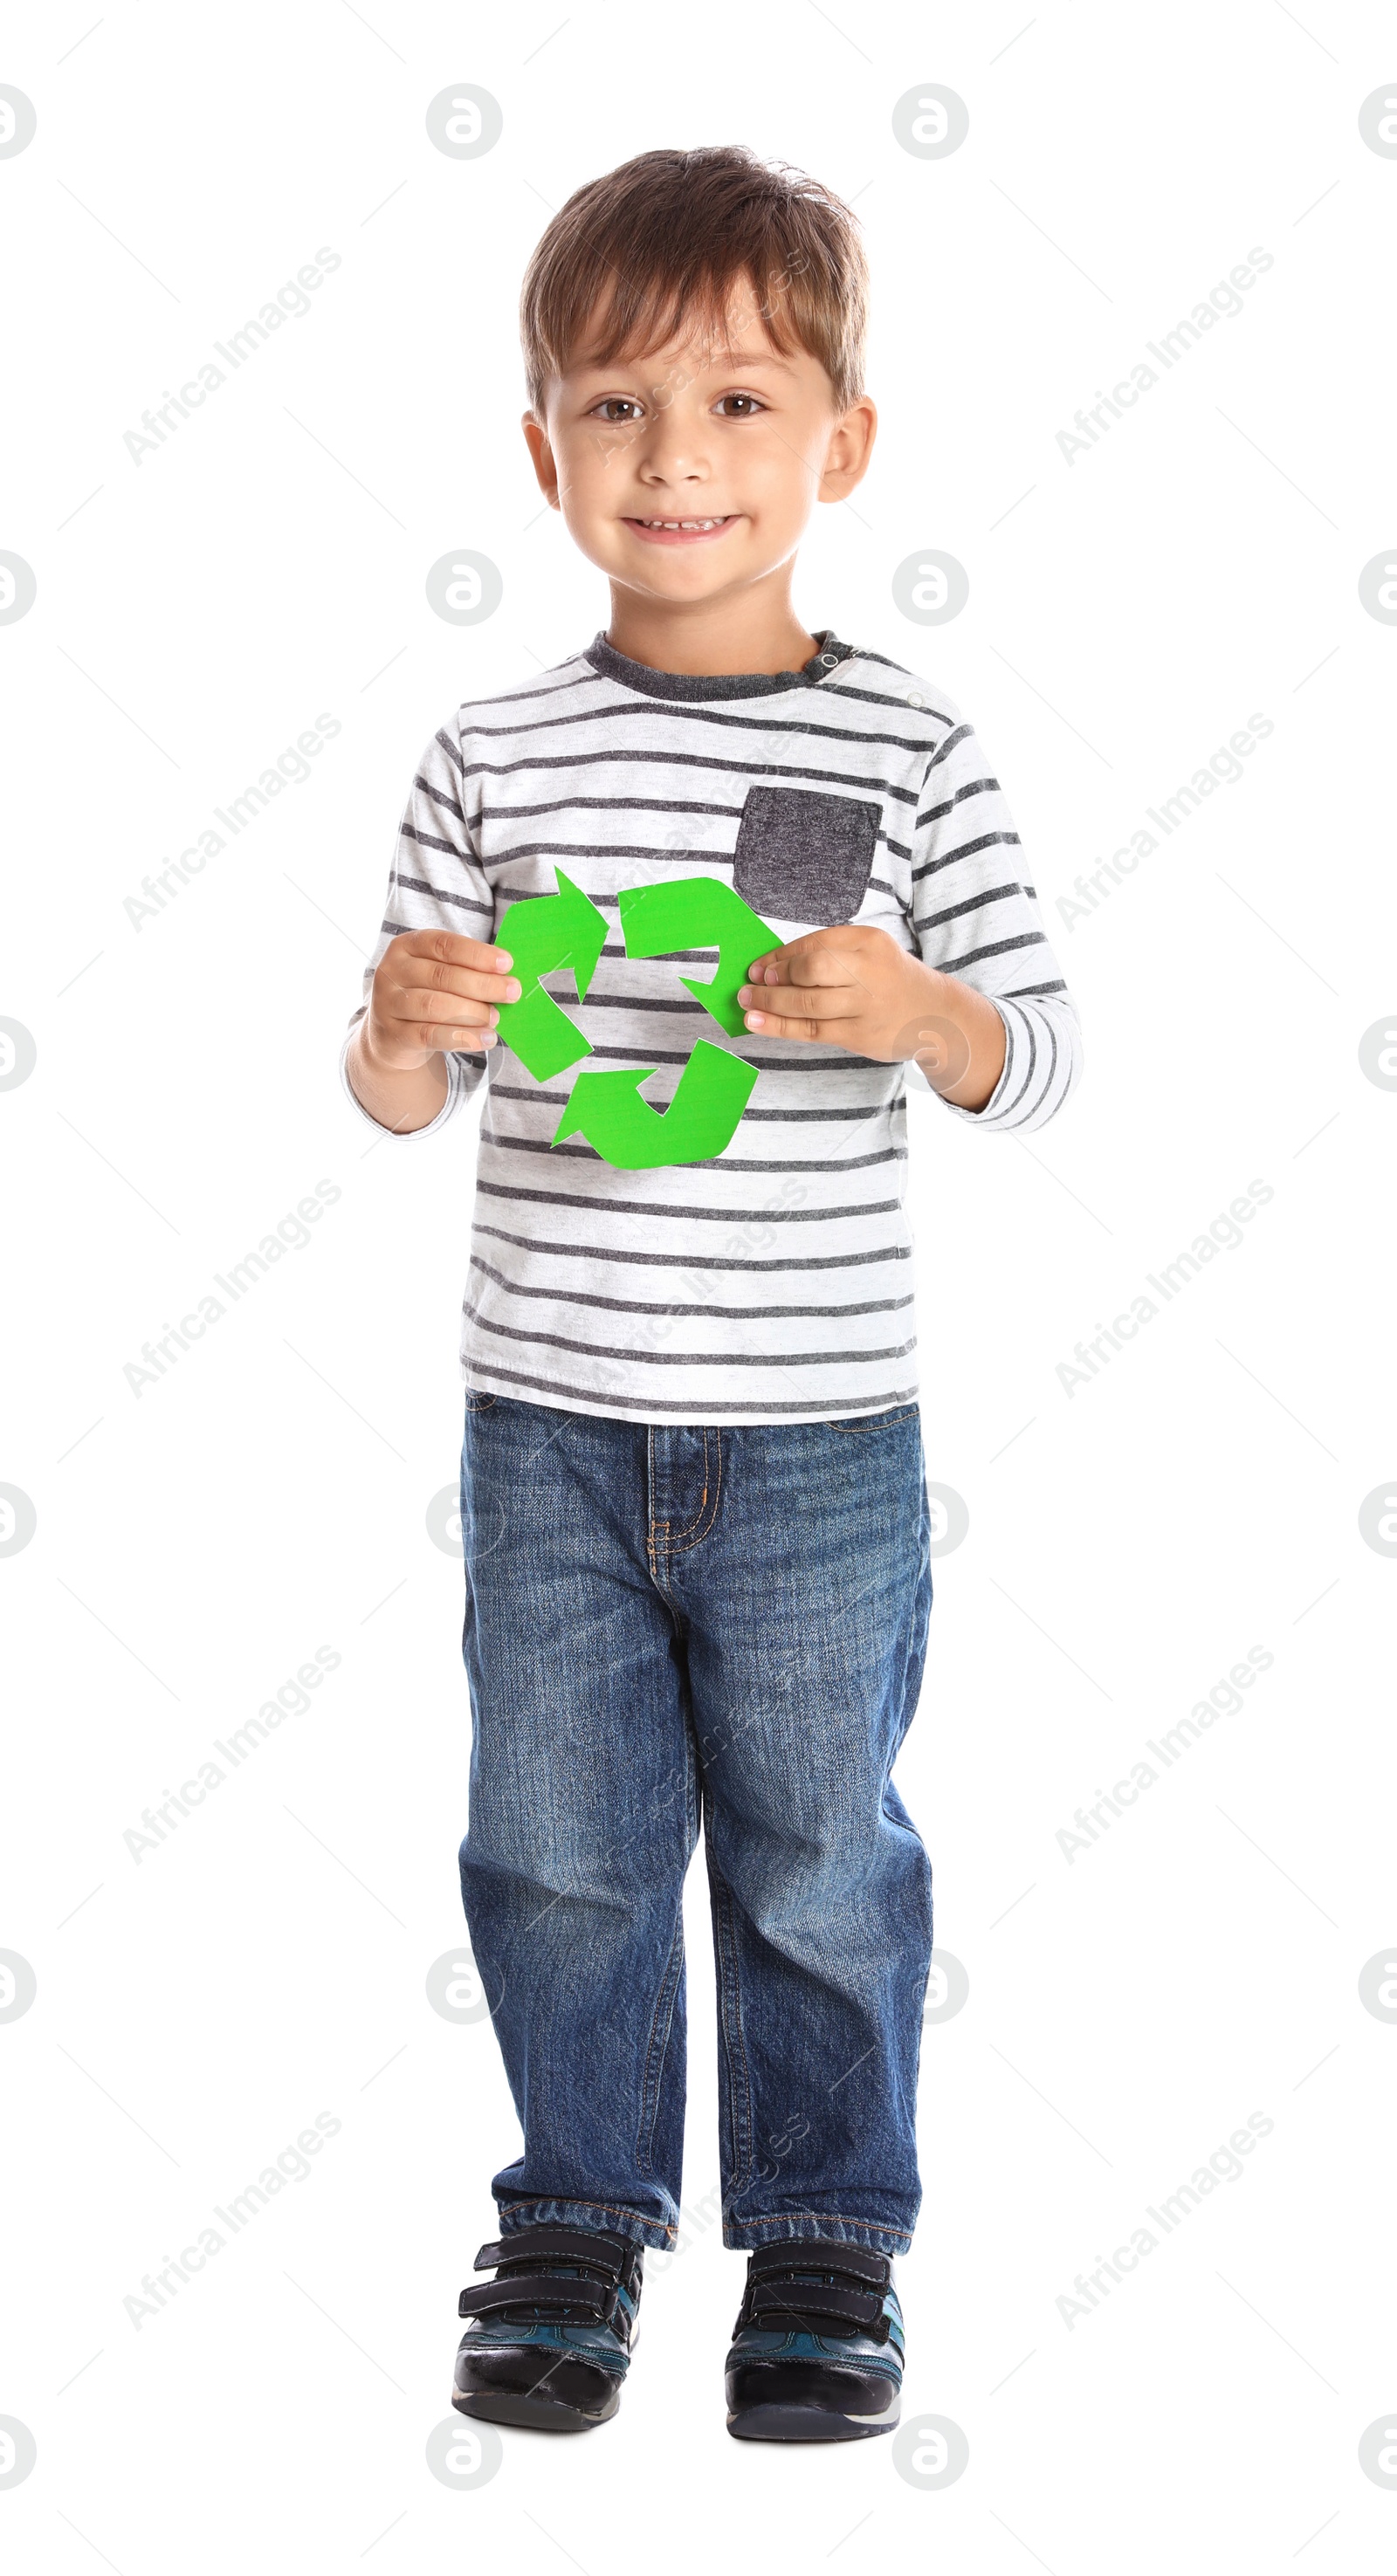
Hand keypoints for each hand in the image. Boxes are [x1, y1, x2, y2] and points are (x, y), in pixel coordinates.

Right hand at [362, 930, 519, 1071]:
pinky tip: (485, 1038)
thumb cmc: (428, 994)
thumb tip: (507, 978)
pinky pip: (430, 1035)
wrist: (393, 1034)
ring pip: (435, 1006)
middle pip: (442, 975)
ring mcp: (388, 1003)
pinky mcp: (393, 1034)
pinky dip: (462, 1037)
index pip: (444, 945)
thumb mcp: (440, 974)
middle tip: (511, 993)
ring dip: (473, 1013)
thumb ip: (467, 970)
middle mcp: (393, 970)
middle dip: (482, 985)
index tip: (507, 964)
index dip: (477, 955)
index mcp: (407, 945)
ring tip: (495, 1018)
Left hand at [736, 923, 1006, 1109]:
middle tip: (752, 983)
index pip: (816, 943)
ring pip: (808, 1003)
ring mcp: (866, 1004)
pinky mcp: (860, 1034)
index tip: (759, 965)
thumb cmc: (891, 980)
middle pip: (812, 969)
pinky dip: (779, 1026)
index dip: (781, 955)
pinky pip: (811, 1030)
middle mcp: (870, 971)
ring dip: (770, 1002)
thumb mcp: (870, 953)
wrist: (935, 1015)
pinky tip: (757, 1022)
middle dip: (776, 976)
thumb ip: (830, 955)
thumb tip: (773, 966)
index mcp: (870, 941)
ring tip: (746, 1001)